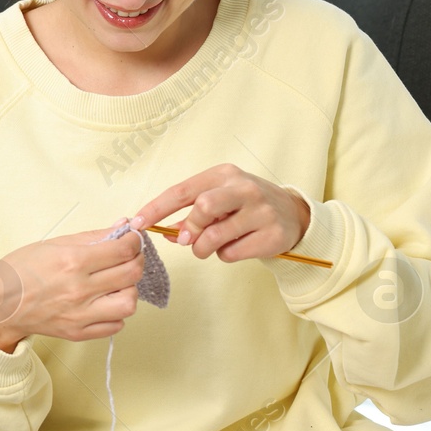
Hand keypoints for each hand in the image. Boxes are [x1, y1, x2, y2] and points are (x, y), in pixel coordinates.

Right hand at [0, 224, 144, 352]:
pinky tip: (105, 302)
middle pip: (131, 274)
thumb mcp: (53, 244)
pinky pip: (116, 325)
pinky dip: (116, 312)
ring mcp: (80, 314)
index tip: (132, 240)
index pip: (123, 250)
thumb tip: (123, 227)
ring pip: (129, 303)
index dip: (134, 242)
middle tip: (129, 257)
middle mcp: (79, 289)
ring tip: (116, 283)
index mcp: (72, 261)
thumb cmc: (21, 271)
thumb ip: (92, 237)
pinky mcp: (79, 332)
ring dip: (129, 290)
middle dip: (136, 261)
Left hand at [131, 163, 309, 262]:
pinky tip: (236, 246)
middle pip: (202, 207)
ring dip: (204, 248)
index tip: (137, 223)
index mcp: (223, 174)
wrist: (293, 214)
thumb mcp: (219, 198)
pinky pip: (233, 253)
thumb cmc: (245, 205)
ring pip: (215, 235)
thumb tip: (165, 232)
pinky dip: (225, 255)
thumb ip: (191, 213)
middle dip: (189, 228)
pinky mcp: (273, 234)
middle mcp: (243, 188)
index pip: (181, 191)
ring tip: (210, 246)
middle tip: (187, 240)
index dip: (156, 208)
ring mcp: (261, 211)